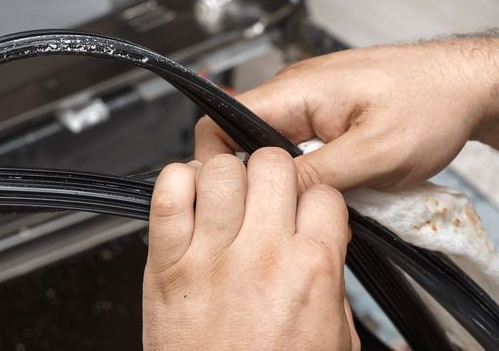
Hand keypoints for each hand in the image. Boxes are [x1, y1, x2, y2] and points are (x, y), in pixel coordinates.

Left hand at [142, 148, 355, 350]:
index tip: (302, 210)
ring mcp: (209, 254)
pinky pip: (166, 191)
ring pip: (221, 168)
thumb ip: (330, 279)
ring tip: (225, 201)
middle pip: (272, 165)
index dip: (313, 199)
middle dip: (272, 175)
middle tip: (264, 199)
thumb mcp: (332, 338)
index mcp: (310, 269)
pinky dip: (175, 183)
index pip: (323, 192)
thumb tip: (327, 236)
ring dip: (225, 177)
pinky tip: (188, 202)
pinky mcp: (165, 261)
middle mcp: (260, 254)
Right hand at [196, 39, 498, 191]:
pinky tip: (328, 187)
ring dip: (282, 175)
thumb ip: (318, 176)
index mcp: (294, 91)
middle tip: (278, 212)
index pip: (220, 120)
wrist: (469, 85)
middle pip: (240, 135)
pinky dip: (304, 169)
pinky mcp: (325, 111)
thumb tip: (271, 195)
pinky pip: (294, 143)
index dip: (217, 163)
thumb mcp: (376, 154)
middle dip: (253, 177)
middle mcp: (292, 90)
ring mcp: (308, 99)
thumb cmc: (431, 105)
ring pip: (269, 144)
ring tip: (309, 202)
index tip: (235, 199)